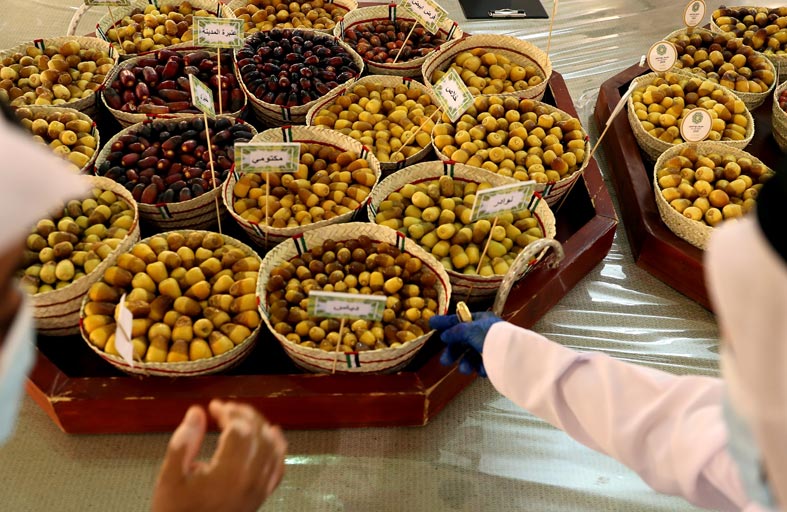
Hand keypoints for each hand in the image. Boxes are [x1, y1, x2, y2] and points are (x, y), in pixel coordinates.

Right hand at [151, 400, 286, 511]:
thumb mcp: (170, 478)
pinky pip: (278, 466)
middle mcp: (251, 479)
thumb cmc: (176, 511)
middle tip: (226, 409)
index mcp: (228, 473)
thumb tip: (197, 412)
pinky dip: (277, 447)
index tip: (213, 406)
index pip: (239, 430)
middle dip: (244, 415)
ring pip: (272, 447)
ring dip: (260, 426)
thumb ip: (183, 442)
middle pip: (259, 434)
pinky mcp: (262, 496)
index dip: (228, 412)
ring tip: (243, 418)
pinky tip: (272, 434)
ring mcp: (260, 488)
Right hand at [430, 312, 502, 375]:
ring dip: (465, 363)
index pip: (459, 319)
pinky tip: (482, 369)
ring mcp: (491, 347)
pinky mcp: (496, 361)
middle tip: (445, 361)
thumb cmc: (491, 337)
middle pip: (463, 341)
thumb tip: (444, 335)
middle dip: (454, 352)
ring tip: (464, 370)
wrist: (513, 355)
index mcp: (482, 320)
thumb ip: (454, 332)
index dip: (445, 322)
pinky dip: (480, 367)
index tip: (432, 324)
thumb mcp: (469, 330)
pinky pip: (482, 364)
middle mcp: (486, 332)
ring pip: (471, 355)